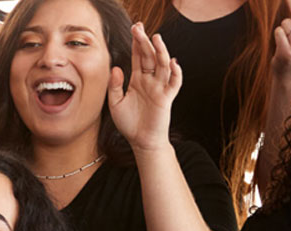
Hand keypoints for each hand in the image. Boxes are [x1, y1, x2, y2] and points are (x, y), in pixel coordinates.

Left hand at [108, 24, 181, 152]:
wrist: (141, 141)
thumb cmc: (129, 123)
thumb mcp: (115, 103)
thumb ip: (115, 86)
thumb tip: (115, 68)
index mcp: (137, 80)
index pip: (138, 57)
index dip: (136, 43)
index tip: (135, 29)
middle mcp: (149, 81)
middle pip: (149, 57)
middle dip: (145, 42)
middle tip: (139, 28)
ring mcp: (159, 88)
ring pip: (162, 65)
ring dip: (160, 51)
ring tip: (156, 38)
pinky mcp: (166, 98)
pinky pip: (174, 83)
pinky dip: (175, 73)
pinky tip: (172, 62)